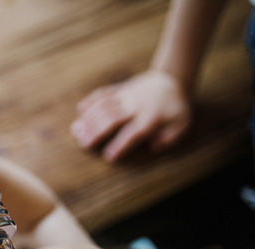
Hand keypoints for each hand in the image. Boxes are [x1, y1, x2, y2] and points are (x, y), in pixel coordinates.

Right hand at [71, 70, 191, 161]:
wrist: (171, 80)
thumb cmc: (175, 109)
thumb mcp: (181, 125)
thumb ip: (169, 138)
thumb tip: (153, 147)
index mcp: (151, 118)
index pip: (133, 133)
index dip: (121, 145)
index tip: (109, 157)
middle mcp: (136, 106)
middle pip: (112, 118)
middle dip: (97, 131)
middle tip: (84, 144)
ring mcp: (126, 95)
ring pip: (104, 105)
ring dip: (89, 118)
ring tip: (76, 130)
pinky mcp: (120, 89)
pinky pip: (104, 92)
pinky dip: (91, 100)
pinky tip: (81, 110)